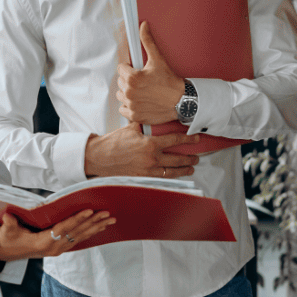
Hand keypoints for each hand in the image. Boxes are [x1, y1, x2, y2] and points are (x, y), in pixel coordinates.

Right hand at [0, 209, 114, 260]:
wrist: (7, 252)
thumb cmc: (7, 239)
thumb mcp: (7, 232)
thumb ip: (8, 224)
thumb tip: (7, 216)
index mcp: (44, 242)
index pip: (64, 228)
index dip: (77, 219)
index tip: (90, 211)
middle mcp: (55, 247)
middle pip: (77, 232)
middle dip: (94, 222)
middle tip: (108, 213)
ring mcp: (59, 249)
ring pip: (81, 236)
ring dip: (96, 227)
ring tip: (110, 219)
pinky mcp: (60, 247)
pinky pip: (78, 239)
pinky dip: (90, 231)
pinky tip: (99, 226)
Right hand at [84, 122, 199, 178]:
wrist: (100, 158)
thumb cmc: (114, 142)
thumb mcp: (131, 128)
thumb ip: (145, 124)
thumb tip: (155, 118)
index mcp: (150, 144)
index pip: (175, 140)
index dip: (188, 139)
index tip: (196, 138)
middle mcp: (152, 159)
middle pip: (177, 159)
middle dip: (189, 158)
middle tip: (197, 157)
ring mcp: (148, 170)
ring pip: (172, 172)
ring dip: (183, 170)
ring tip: (191, 168)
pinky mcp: (143, 178)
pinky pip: (161, 178)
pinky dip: (171, 177)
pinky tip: (175, 175)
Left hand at [116, 22, 184, 124]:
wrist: (181, 101)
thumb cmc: (170, 81)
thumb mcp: (158, 59)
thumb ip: (147, 41)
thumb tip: (143, 26)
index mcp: (132, 78)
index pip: (121, 69)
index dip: (130, 68)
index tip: (139, 72)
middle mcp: (129, 92)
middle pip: (120, 82)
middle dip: (129, 80)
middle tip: (143, 81)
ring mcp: (131, 105)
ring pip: (121, 95)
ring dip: (128, 93)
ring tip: (141, 91)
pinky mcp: (135, 115)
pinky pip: (123, 110)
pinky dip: (129, 107)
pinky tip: (140, 101)